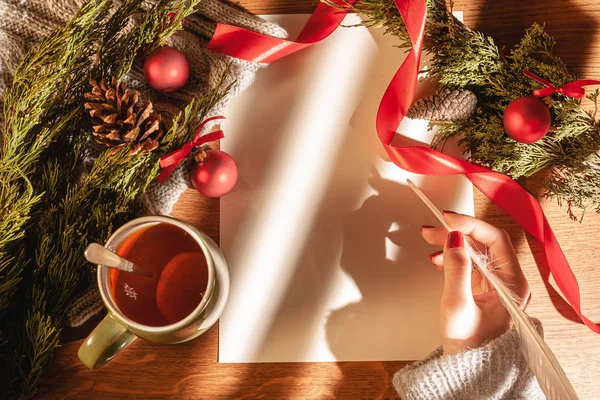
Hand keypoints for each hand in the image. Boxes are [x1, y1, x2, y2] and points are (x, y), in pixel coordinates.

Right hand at [421, 212, 529, 354]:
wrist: (468, 372)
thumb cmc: (468, 346)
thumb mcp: (457, 304)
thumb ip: (456, 268)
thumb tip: (455, 238)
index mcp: (512, 285)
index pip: (495, 240)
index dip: (470, 225)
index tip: (447, 219)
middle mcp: (509, 283)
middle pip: (485, 244)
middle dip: (457, 232)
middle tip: (432, 229)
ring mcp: (497, 288)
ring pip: (477, 253)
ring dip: (453, 243)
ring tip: (430, 240)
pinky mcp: (485, 293)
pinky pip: (472, 266)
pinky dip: (454, 258)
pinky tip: (439, 258)